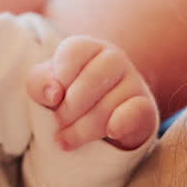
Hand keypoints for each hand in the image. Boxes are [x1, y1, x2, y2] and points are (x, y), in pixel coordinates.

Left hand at [27, 36, 158, 150]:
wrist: (103, 123)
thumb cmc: (70, 98)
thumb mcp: (47, 88)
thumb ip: (40, 83)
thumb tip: (54, 94)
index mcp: (88, 48)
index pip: (73, 51)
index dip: (59, 77)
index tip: (53, 98)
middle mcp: (114, 58)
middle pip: (92, 80)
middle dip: (69, 109)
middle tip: (59, 124)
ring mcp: (133, 82)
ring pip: (108, 105)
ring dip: (82, 129)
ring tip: (68, 139)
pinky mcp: (146, 108)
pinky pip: (136, 112)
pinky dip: (121, 123)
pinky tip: (111, 132)